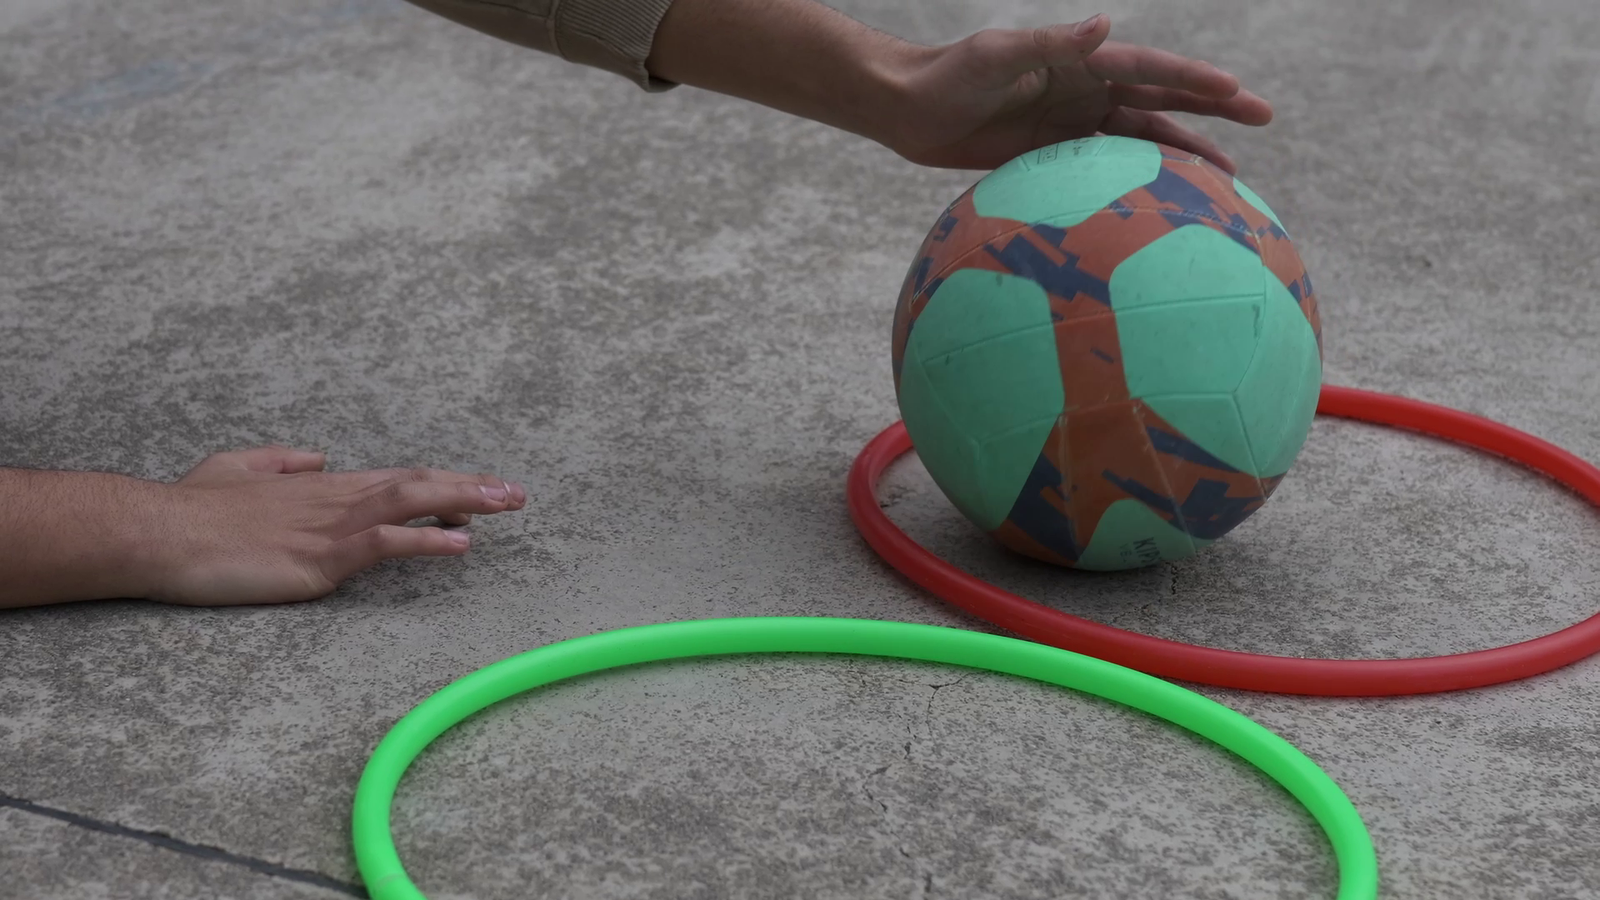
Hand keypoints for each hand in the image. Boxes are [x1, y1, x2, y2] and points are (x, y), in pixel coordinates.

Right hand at [139, 446, 526, 605]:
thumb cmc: (190, 508)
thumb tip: (318, 457)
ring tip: (508, 504)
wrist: (156, 531)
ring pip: (412, 503)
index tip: (481, 486)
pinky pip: (386, 543)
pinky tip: (462, 544)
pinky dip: (428, 541)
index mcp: (321, 485)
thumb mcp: (237, 469)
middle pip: (418, 483)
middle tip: (518, 492)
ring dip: (466, 502)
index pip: (397, 478)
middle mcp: (335, 498)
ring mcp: (330, 527)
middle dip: (473, 486)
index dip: (443, 481)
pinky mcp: (320, 558)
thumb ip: (282, 461)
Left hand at [882, 14, 1271, 171]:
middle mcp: (1084, 87)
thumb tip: (1104, 25)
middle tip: (1264, 117)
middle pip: (1161, 100)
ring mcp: (1072, 121)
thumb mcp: (995, 55)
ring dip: (1185, 152)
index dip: (1192, 79)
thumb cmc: (947, 75)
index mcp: (1078, 60)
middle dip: (1213, 107)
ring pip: (1142, 139)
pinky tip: (1165, 205)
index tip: (1235, 89)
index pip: (1148, 69)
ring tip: (1231, 174)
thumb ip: (1048, 43)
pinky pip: (1107, 170)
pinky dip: (1138, 183)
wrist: (909, 108)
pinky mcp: (1054, 154)